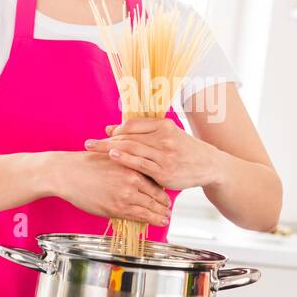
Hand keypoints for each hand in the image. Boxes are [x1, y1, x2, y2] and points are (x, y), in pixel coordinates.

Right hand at [48, 151, 170, 225]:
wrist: (67, 173)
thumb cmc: (86, 164)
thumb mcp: (112, 157)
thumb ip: (128, 165)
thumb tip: (139, 174)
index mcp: (132, 166)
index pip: (156, 181)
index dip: (163, 191)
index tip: (166, 196)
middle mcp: (132, 181)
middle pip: (157, 196)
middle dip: (164, 204)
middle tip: (169, 209)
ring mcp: (125, 196)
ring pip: (151, 208)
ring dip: (160, 214)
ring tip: (165, 218)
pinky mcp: (116, 208)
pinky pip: (139, 216)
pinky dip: (151, 220)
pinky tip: (157, 222)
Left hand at [83, 117, 221, 190]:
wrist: (209, 165)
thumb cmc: (185, 150)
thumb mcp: (168, 135)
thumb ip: (142, 132)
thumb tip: (111, 129)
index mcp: (164, 126)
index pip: (133, 125)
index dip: (116, 130)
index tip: (103, 135)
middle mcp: (163, 138)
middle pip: (128, 137)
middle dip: (105, 140)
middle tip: (87, 143)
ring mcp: (164, 155)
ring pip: (132, 148)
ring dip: (109, 149)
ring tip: (92, 149)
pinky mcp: (164, 171)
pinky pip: (140, 164)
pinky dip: (125, 159)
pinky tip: (112, 157)